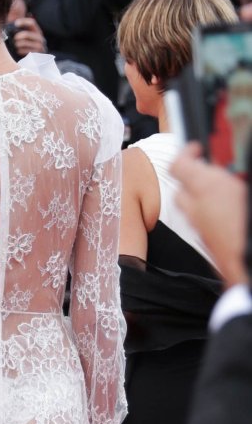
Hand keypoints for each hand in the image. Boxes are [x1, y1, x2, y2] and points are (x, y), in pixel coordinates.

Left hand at [10, 16, 46, 56]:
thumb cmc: (22, 43)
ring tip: (16, 45)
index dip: (24, 22)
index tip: (16, 23)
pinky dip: (23, 51)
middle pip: (31, 34)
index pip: (32, 22)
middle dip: (22, 35)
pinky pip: (30, 52)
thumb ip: (18, 20)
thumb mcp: (20, 31)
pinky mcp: (38, 55)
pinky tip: (19, 51)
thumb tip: (17, 3)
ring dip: (21, 44)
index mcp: (35, 30)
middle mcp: (39, 37)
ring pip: (30, 43)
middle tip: (15, 38)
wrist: (28, 59)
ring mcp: (39, 46)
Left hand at [170, 143, 247, 287]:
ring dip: (203, 200)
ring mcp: (202, 233)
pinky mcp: (210, 250)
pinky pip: (204, 228)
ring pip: (191, 212)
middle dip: (195, 178)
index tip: (196, 148)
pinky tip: (231, 217)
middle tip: (214, 170)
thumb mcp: (245, 188)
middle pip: (182, 191)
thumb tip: (237, 168)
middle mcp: (198, 212)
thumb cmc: (246, 231)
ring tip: (226, 192)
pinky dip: (211, 219)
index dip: (185, 153)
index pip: (180, 165)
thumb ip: (238, 173)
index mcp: (208, 189)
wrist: (249, 275)